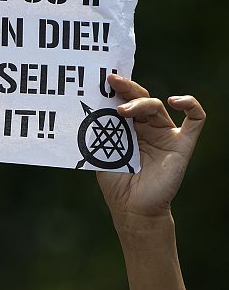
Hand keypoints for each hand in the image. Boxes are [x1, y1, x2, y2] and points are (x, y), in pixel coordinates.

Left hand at [97, 75, 205, 219]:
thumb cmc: (117, 185)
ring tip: (124, 110)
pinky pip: (196, 119)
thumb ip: (102, 133)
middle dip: (127, 88)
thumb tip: (93, 109)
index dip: (118, 90)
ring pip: (157, 107)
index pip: (126, 102)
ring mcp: (166, 135)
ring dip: (141, 103)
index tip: (105, 79)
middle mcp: (148, 128)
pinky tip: (174, 101)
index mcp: (129, 129)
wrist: (133, 209)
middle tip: (113, 81)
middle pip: (141, 99)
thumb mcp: (103, 154)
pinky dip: (190, 104)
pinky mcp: (183, 144)